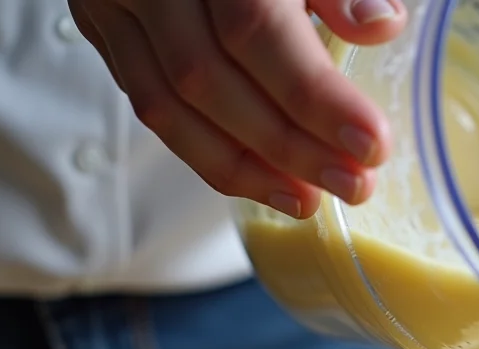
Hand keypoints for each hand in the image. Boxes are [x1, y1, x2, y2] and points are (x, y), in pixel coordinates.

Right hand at [70, 0, 407, 218]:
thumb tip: (379, 24)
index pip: (256, 28)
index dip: (315, 95)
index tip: (371, 144)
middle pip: (208, 79)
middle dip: (288, 145)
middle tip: (354, 185)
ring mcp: (112, 1)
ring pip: (168, 105)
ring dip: (245, 166)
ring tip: (309, 200)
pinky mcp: (99, 23)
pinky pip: (147, 104)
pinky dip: (206, 151)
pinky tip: (260, 178)